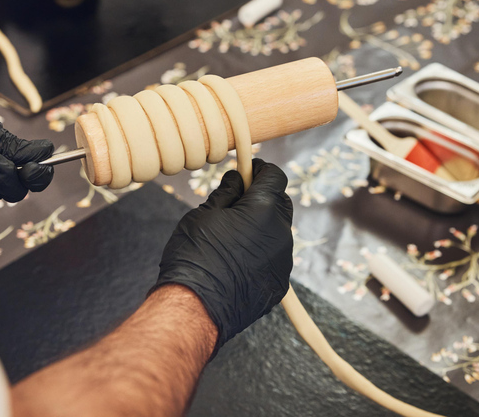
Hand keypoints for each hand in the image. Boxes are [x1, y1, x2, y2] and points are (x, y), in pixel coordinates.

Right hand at [152, 159, 292, 354]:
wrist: (195, 308)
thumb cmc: (195, 255)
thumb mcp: (204, 214)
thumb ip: (227, 193)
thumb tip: (237, 179)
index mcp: (265, 210)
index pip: (275, 176)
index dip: (259, 170)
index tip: (246, 170)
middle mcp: (282, 234)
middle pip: (281, 202)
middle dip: (263, 196)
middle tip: (236, 200)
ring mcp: (283, 261)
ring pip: (278, 231)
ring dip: (262, 225)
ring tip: (232, 234)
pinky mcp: (279, 284)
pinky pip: (274, 257)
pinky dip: (261, 252)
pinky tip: (236, 259)